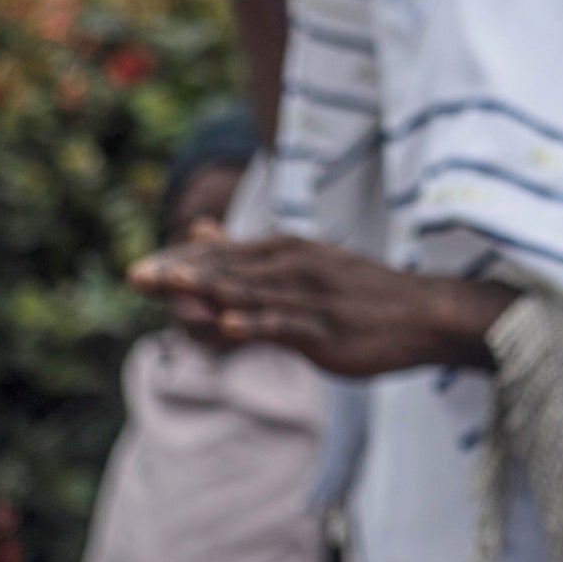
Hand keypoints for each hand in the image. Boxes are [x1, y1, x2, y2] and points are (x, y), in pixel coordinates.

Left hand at [130, 233, 514, 377]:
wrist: (427, 314)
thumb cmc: (361, 293)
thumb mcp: (303, 263)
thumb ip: (245, 255)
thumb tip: (196, 230)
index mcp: (289, 251)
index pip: (224, 254)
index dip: (180, 261)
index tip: (140, 269)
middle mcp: (298, 268)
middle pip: (230, 271)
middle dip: (181, 274)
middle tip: (135, 276)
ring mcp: (313, 299)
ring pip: (254, 295)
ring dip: (211, 291)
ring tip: (173, 286)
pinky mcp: (328, 331)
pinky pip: (287, 326)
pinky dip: (258, 323)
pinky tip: (229, 325)